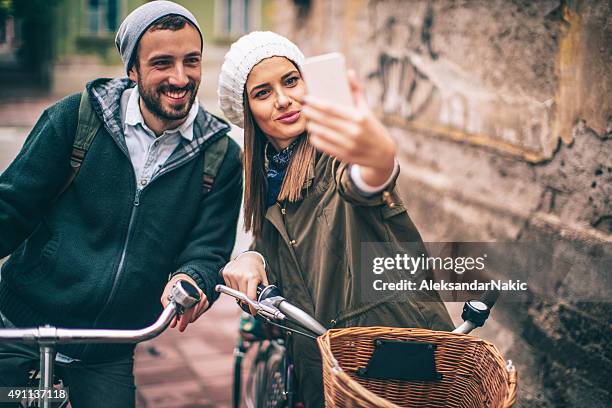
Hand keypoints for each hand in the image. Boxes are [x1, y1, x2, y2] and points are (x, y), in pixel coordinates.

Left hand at [160, 273, 208, 331]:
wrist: (184, 280)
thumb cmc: (174, 288)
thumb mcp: (167, 296)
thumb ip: (168, 309)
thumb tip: (173, 324)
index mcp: (189, 290)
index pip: (188, 308)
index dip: (183, 318)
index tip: (178, 326)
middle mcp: (199, 293)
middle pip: (193, 313)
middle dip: (185, 321)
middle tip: (180, 326)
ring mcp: (203, 298)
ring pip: (195, 315)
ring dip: (188, 318)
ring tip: (181, 316)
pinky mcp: (205, 302)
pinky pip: (199, 314)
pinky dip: (193, 316)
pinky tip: (188, 313)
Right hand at [221, 252, 268, 313]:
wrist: (248, 257)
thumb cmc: (256, 269)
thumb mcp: (263, 279)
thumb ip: (263, 291)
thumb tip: (264, 303)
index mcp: (252, 277)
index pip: (250, 296)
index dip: (252, 306)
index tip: (254, 311)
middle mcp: (241, 276)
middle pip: (242, 296)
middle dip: (246, 299)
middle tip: (250, 297)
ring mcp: (232, 274)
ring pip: (234, 293)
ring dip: (239, 293)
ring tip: (244, 285)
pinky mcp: (226, 273)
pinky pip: (229, 287)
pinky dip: (233, 287)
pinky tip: (238, 281)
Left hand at [302, 70, 396, 185]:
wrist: (382, 154)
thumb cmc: (371, 127)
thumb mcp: (367, 109)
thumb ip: (357, 91)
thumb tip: (348, 72)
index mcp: (359, 117)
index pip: (331, 108)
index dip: (316, 102)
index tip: (306, 98)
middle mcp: (353, 131)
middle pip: (324, 120)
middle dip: (310, 113)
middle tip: (303, 107)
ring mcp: (348, 145)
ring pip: (321, 133)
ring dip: (311, 125)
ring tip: (308, 119)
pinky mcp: (344, 156)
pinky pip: (323, 146)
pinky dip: (315, 139)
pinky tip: (313, 133)